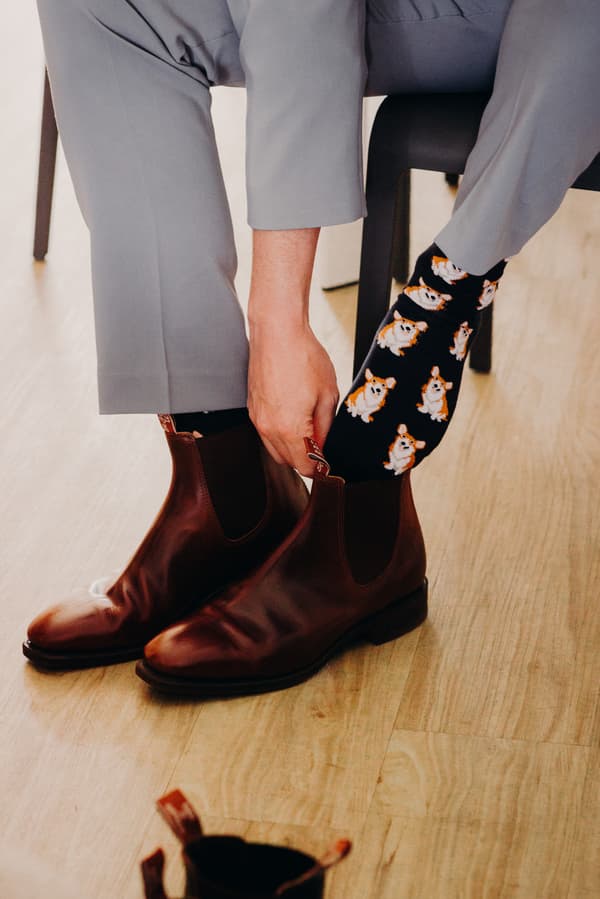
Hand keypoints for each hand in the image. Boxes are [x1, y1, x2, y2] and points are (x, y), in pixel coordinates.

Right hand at [248, 318, 338, 475]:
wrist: (277, 332)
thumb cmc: (303, 356)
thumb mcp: (328, 394)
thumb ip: (326, 427)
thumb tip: (325, 446)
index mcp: (290, 429)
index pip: (305, 467)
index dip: (321, 468)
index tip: (330, 461)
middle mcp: (268, 428)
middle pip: (288, 462)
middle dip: (306, 460)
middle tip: (322, 445)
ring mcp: (257, 418)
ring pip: (275, 449)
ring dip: (292, 448)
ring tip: (309, 430)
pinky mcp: (252, 407)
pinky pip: (266, 433)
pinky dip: (280, 434)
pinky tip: (294, 417)